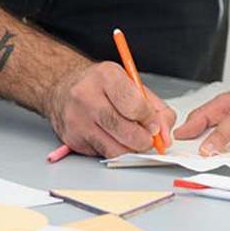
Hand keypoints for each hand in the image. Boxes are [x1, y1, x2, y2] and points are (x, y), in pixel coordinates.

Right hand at [46, 61, 175, 157]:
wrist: (63, 88)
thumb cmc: (101, 87)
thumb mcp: (131, 85)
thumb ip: (155, 108)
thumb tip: (166, 135)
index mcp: (106, 76)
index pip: (134, 105)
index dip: (150, 120)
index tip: (155, 126)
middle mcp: (87, 96)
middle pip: (125, 130)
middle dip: (144, 140)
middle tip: (149, 139)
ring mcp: (77, 119)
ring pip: (114, 148)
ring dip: (130, 149)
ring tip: (133, 140)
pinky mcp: (72, 138)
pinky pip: (102, 154)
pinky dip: (114, 150)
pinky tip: (114, 139)